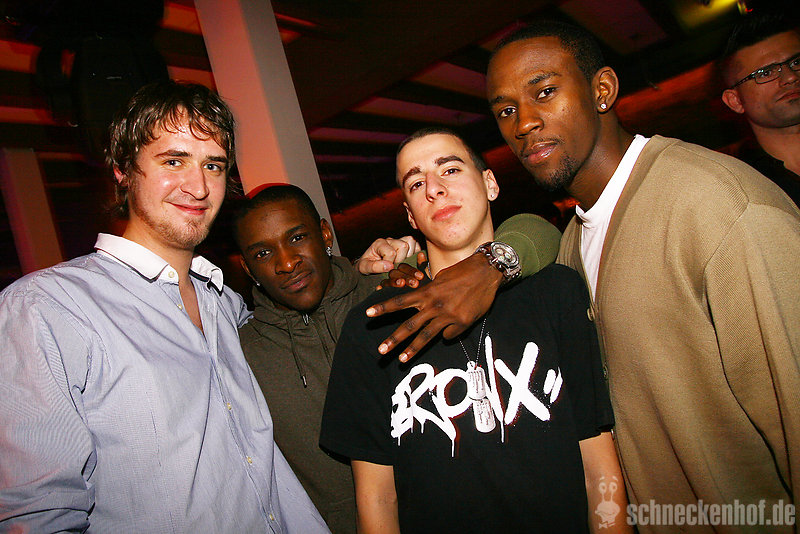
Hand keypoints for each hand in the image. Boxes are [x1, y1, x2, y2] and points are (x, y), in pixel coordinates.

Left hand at [354, 236, 420, 273]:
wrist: (368, 265)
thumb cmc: (366, 266)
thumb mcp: (364, 268)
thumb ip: (374, 266)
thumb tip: (389, 266)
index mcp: (379, 243)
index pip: (391, 252)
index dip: (390, 264)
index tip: (386, 270)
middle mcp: (390, 240)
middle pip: (403, 246)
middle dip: (400, 260)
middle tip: (394, 267)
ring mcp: (399, 241)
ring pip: (412, 242)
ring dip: (409, 256)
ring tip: (401, 264)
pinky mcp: (407, 245)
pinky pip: (417, 245)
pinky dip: (416, 253)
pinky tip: (408, 261)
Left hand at [366, 253, 503, 361]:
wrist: (487, 272)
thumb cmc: (462, 272)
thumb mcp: (441, 279)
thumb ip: (430, 294)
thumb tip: (425, 311)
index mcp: (427, 292)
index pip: (400, 302)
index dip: (383, 308)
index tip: (368, 314)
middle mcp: (434, 305)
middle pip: (410, 325)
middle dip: (394, 339)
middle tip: (381, 350)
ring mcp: (448, 316)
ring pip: (426, 336)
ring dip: (412, 349)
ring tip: (401, 360)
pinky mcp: (462, 323)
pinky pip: (449, 335)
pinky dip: (448, 333)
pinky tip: (455, 324)